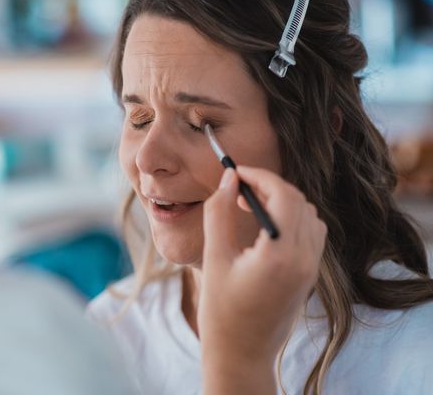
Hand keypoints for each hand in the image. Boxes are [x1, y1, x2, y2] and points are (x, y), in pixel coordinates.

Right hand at [199, 166, 326, 394]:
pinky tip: (266, 226)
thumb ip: (219, 213)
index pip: (283, 195)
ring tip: (250, 205)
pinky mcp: (309, 276)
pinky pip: (311, 233)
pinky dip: (292, 218)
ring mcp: (311, 269)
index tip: (235, 171)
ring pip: (309, 215)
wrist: (241, 355)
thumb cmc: (221, 311)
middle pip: (299, 201)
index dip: (259, 176)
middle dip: (269, 186)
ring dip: (283, 201)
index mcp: (280, 255)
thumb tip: (228, 177)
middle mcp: (304, 259)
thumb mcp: (214, 258)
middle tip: (237, 189)